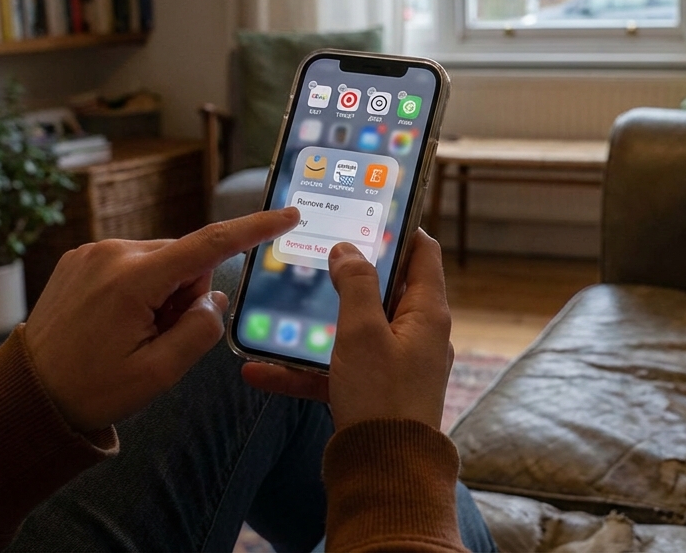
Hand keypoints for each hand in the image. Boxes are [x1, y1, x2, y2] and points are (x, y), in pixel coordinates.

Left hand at [24, 208, 300, 432]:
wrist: (26, 397)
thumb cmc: (91, 391)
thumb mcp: (158, 373)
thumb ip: (200, 331)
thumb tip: (213, 297)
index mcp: (133, 280)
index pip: (210, 245)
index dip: (255, 229)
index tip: (288, 215)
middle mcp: (112, 253)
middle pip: (186, 259)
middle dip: (187, 294)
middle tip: (158, 339)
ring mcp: (92, 252)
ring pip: (161, 261)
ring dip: (162, 293)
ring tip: (131, 335)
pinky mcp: (80, 259)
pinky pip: (133, 263)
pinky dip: (140, 289)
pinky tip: (117, 323)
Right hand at [242, 230, 452, 430]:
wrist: (383, 473)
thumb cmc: (382, 397)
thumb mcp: (363, 332)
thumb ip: (355, 284)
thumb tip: (348, 249)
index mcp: (427, 313)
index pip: (422, 254)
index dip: (400, 229)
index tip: (368, 212)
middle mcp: (417, 335)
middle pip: (384, 289)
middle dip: (347, 273)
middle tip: (314, 250)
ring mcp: (395, 365)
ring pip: (352, 332)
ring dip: (315, 324)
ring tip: (279, 307)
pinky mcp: (372, 393)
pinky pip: (334, 372)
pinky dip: (302, 371)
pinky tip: (257, 371)